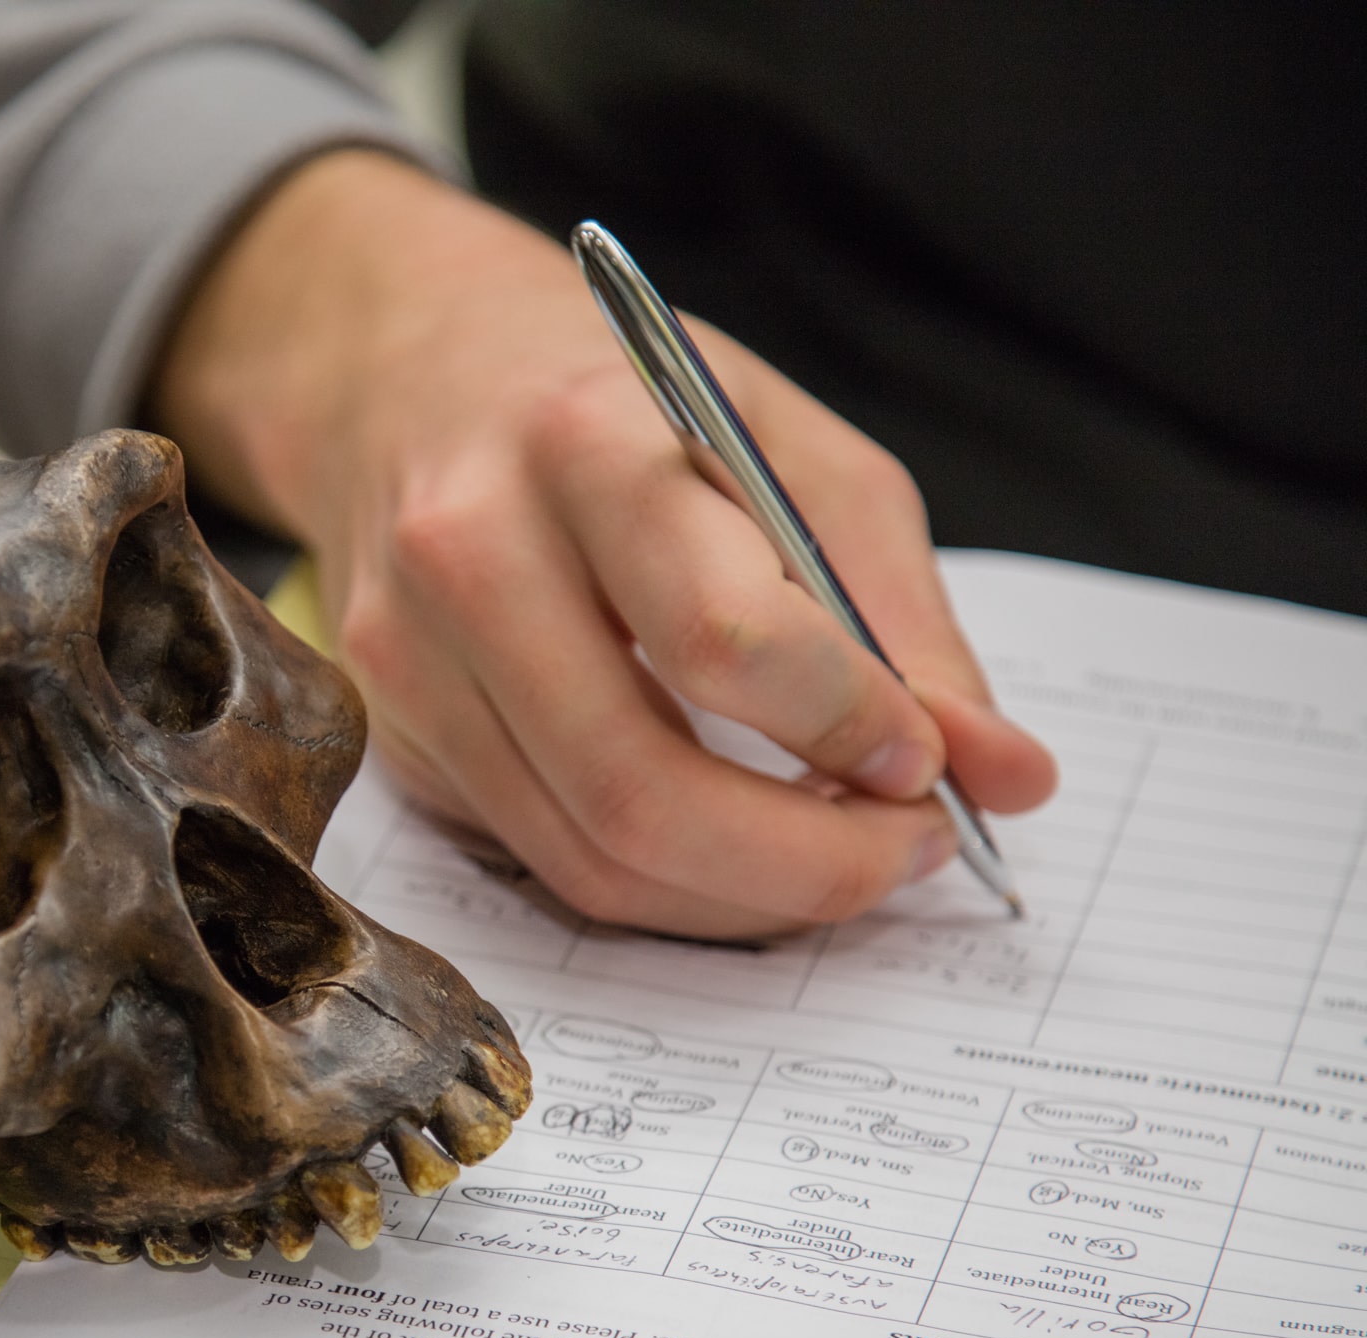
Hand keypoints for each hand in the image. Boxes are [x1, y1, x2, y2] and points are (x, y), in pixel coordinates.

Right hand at [154, 151, 1055, 938]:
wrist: (404, 374)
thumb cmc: (615, 403)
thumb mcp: (784, 447)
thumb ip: (897, 615)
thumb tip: (1006, 776)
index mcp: (583, 445)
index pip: (719, 636)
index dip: (846, 724)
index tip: (929, 760)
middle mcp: (468, 556)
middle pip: (638, 788)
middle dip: (806, 862)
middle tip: (906, 852)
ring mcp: (409, 660)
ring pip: (587, 857)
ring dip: (746, 898)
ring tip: (838, 854)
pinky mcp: (394, 734)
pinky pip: (544, 859)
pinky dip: (667, 884)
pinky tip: (733, 841)